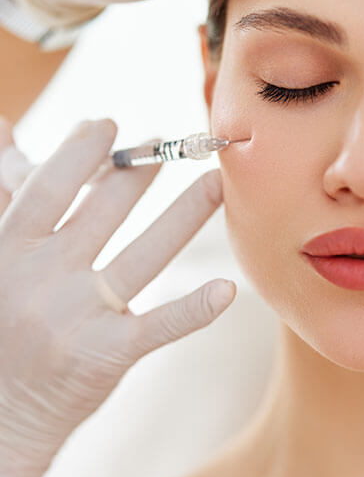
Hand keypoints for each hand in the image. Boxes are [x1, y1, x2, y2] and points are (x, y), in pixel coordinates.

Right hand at [0, 118, 235, 476]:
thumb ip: (1, 190)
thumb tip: (1, 123)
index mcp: (4, 249)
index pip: (48, 188)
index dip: (81, 153)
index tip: (107, 126)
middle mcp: (41, 279)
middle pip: (104, 211)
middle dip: (138, 172)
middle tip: (165, 141)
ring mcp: (77, 317)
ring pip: (144, 254)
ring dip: (186, 214)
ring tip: (215, 182)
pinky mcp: (107, 354)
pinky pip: (159, 325)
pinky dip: (194, 308)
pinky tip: (228, 288)